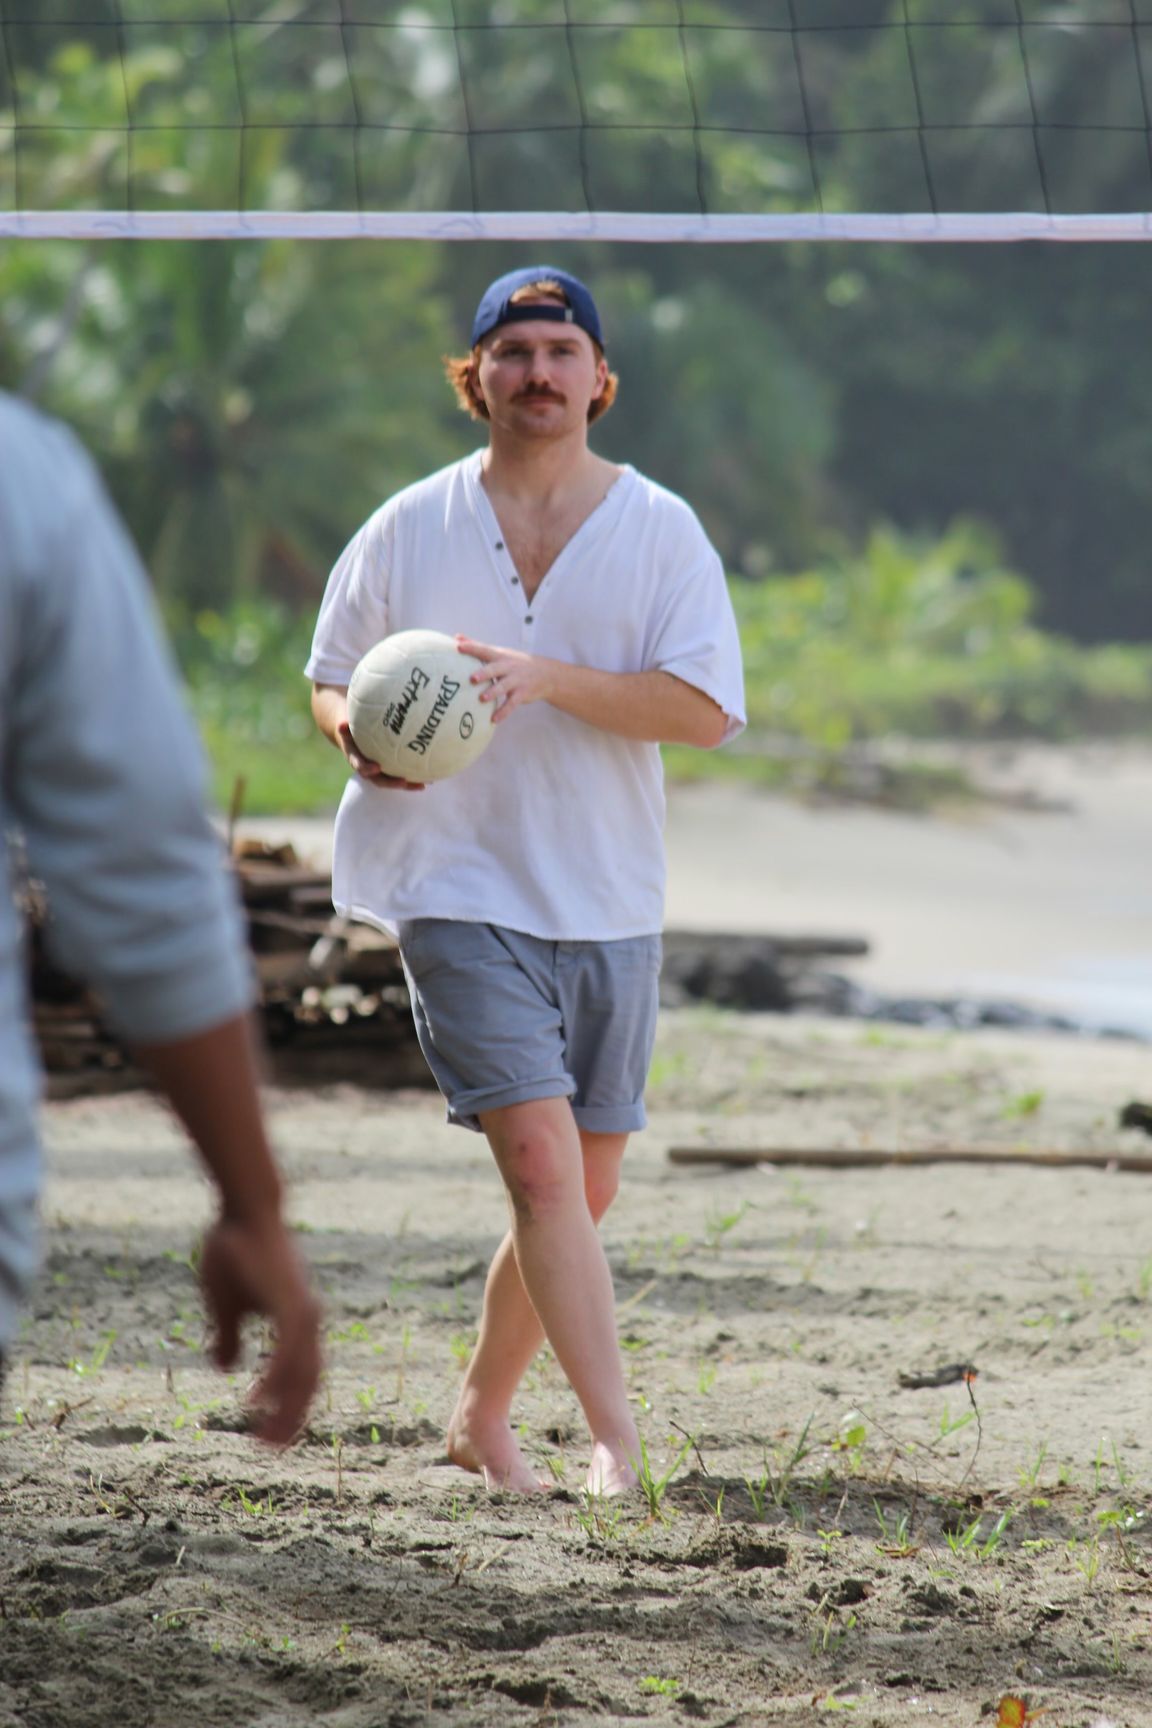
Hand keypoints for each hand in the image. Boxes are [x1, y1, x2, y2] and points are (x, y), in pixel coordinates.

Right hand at [199, 1214, 322, 1445]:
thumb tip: (224, 1368)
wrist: (243, 1209)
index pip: (302, 1374)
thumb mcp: (226, 1304)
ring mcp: (302, 1311)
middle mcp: (307, 1319)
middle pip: (309, 1381)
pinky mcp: (291, 1303)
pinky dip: (278, 1380)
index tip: (270, 1435)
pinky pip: (289, 1352)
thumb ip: (229, 1336)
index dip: (289, 1406)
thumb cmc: (234, 1251)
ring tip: (266, 1438)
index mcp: (296, 1321)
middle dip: (291, 1418)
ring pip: (304, 1373)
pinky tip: (260, 1401)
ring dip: (286, 1408)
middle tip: (270, 1450)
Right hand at [337, 719, 424, 790]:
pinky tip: (431, 774)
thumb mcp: (343, 724)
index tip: (376, 768)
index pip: (359, 766)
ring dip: (407, 784)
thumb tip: (342, 723)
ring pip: (393, 779)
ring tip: (423, 784)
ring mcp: (379, 769)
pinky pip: (402, 771)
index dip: (367, 769)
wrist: (349, 731)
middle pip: (379, 779)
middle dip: (392, 783)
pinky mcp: (389, 767)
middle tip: (404, 782)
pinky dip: (414, 773)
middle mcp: (368, 768)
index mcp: (355, 759)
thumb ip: (343, 727)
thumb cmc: (348, 725)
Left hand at [455, 635, 558, 722]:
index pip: (484, 650)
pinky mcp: (522, 694)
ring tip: (482, 698)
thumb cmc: (516, 663)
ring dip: (493, 692)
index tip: (458, 647)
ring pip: (504, 686)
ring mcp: (516, 680)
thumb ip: (478, 646)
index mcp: (500, 656)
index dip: (472, 648)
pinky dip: (503, 712)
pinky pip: (512, 704)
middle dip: (484, 673)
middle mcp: (508, 667)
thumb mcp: (500, 653)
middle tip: (472, 678)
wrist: (546, 674)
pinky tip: (494, 719)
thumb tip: (457, 637)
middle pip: (495, 669)